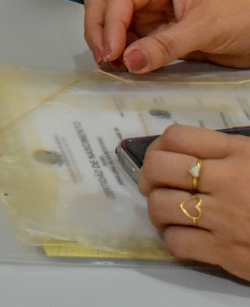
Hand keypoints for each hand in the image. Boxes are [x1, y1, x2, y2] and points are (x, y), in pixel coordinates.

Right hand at [83, 0, 249, 72]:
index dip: (111, 23)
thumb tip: (128, 62)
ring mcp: (150, 13)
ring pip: (111, 23)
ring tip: (116, 66)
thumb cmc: (244, 18)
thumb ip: (166, 45)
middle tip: (105, 58)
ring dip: (107, 43)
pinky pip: (128, 41)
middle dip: (99, 30)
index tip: (112, 52)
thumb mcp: (207, 29)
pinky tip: (126, 67)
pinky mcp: (155, 33)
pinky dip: (121, 54)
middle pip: (105, 3)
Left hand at [138, 124, 249, 280]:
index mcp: (240, 153)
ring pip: (161, 206)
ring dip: (158, 208)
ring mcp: (224, 218)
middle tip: (155, 185)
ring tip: (168, 211)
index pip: (177, 136)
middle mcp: (227, 181)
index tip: (162, 158)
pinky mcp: (225, 252)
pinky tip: (184, 235)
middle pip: (159, 168)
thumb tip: (188, 149)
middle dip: (149, 176)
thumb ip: (230, 151)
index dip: (160, 146)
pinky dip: (173, 238)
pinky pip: (177, 242)